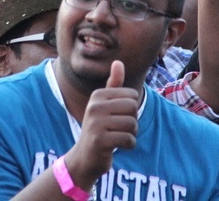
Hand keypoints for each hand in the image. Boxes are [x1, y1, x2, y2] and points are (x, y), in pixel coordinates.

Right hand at [64, 61, 138, 186]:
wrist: (85, 156)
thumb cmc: (99, 127)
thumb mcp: (104, 104)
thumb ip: (113, 84)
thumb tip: (118, 62)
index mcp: (97, 95)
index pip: (132, 95)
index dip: (130, 108)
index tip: (118, 116)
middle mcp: (94, 106)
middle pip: (133, 108)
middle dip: (132, 121)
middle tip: (120, 128)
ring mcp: (96, 123)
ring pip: (132, 124)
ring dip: (131, 134)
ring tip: (118, 136)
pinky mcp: (100, 140)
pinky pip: (128, 139)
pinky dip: (129, 145)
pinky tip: (118, 147)